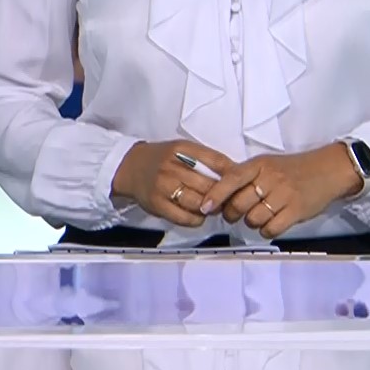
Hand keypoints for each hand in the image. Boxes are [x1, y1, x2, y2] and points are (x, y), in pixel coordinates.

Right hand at [112, 140, 237, 228]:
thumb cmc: (161, 159)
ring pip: (199, 203)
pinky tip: (198, 215)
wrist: (128, 167)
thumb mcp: (181, 150)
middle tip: (228, 200)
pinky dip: (197, 219)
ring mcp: (164, 187)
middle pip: (210, 185)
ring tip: (213, 208)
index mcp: (182, 149)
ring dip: (211, 209)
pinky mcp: (157, 204)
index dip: (233, 174)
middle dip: (223, 195)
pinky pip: (185, 218)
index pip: (217, 161)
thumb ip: (205, 159)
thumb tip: (235, 174)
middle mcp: (172, 167)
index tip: (241, 182)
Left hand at [203, 145, 362, 239]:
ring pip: (253, 218)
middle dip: (232, 214)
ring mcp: (284, 195)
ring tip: (257, 216)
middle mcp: (270, 178)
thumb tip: (216, 195)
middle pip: (239, 204)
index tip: (205, 207)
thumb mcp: (267, 164)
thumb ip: (244, 176)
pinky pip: (271, 229)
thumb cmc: (292, 169)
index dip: (215, 194)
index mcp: (259, 165)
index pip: (231, 179)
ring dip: (251, 222)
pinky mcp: (296, 211)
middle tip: (235, 214)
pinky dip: (266, 230)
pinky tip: (270, 224)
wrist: (328, 170)